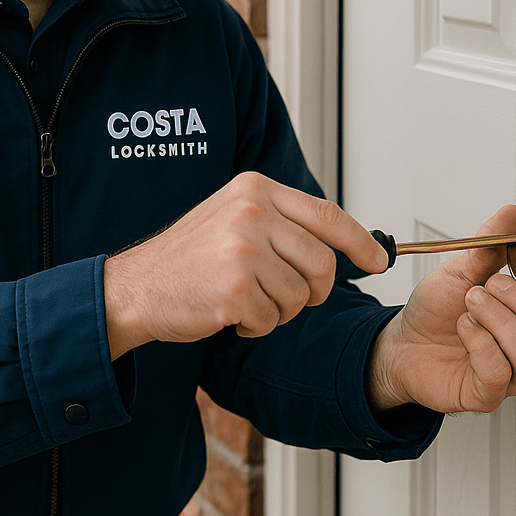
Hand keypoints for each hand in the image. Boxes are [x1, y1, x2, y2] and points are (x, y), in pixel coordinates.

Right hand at [103, 171, 388, 358]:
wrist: (136, 286)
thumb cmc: (187, 256)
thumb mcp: (233, 215)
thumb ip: (282, 220)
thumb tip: (341, 241)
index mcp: (255, 189)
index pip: (327, 215)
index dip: (361, 242)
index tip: (379, 260)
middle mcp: (251, 212)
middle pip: (322, 263)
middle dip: (312, 291)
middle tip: (287, 296)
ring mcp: (243, 250)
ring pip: (299, 297)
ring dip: (278, 310)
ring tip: (243, 298)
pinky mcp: (234, 290)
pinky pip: (272, 320)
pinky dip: (256, 326)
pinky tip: (228, 312)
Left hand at [366, 205, 515, 414]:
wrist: (402, 341)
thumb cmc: (437, 310)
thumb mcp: (461, 269)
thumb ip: (489, 245)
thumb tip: (512, 214)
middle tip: (488, 285)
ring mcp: (511, 374)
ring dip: (497, 319)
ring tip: (470, 304)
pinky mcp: (487, 394)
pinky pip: (500, 372)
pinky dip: (479, 342)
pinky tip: (464, 328)